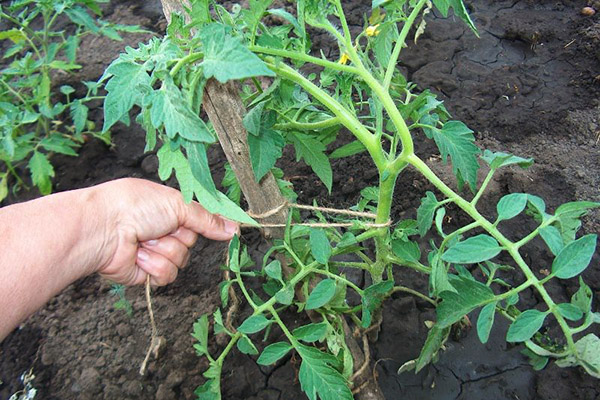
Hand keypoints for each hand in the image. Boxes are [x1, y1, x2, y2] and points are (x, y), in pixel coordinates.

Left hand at [94, 178, 238, 285]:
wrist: (103, 229)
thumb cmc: (134, 206)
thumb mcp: (178, 204)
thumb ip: (208, 219)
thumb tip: (234, 228)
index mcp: (168, 209)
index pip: (199, 220)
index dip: (210, 225)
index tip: (229, 229)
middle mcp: (162, 230)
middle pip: (192, 242)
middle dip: (179, 236)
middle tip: (160, 227)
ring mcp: (154, 252)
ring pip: (180, 260)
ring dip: (164, 250)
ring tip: (144, 240)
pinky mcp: (146, 273)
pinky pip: (167, 275)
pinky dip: (154, 265)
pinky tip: (139, 255)